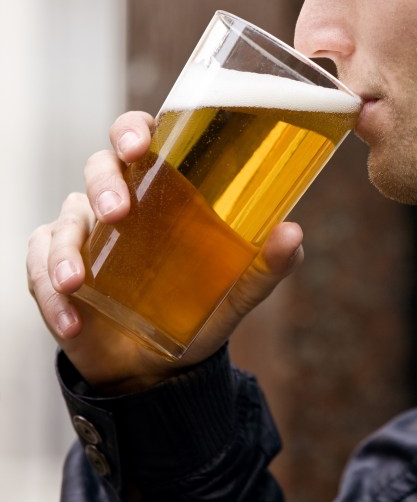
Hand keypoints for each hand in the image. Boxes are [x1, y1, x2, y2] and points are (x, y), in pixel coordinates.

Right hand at [27, 111, 303, 392]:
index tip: (141, 145)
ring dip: (65, 246)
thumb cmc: (198, 310)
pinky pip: (38, 267)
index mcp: (161, 189)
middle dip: (104, 181)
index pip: (142, 138)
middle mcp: (119, 200)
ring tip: (77, 281)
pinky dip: (48, 292)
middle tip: (117, 210)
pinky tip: (72, 321)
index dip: (135, 131)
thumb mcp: (237, 292)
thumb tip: (293, 233)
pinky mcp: (52, 271)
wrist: (156, 370)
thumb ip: (266, 266)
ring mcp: (83, 235)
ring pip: (64, 217)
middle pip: (99, 165)